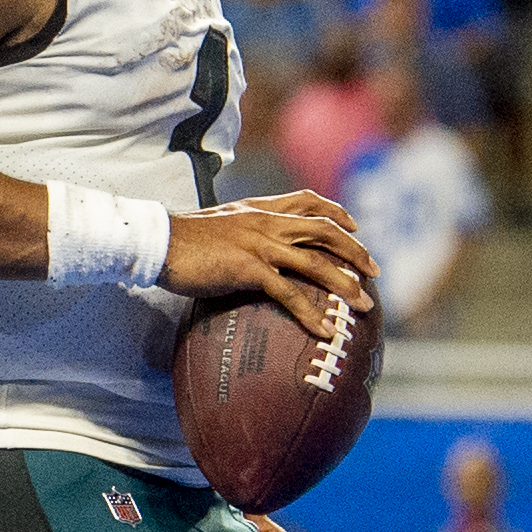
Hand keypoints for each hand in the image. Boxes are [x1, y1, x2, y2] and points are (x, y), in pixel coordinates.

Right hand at [163, 193, 374, 345]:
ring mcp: (260, 245)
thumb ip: (239, 230)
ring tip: (363, 306)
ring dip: (345, 285)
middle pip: (325, 230)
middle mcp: (265, 222)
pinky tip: (324, 330)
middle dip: (355, 252)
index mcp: (259, 209)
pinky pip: (289, 293)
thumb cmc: (180, 240)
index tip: (355, 226)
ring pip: (316, 262)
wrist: (157, 243)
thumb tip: (247, 246)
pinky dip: (310, 313)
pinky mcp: (249, 269)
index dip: (337, 212)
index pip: (308, 201)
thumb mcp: (217, 226)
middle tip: (374, 272)